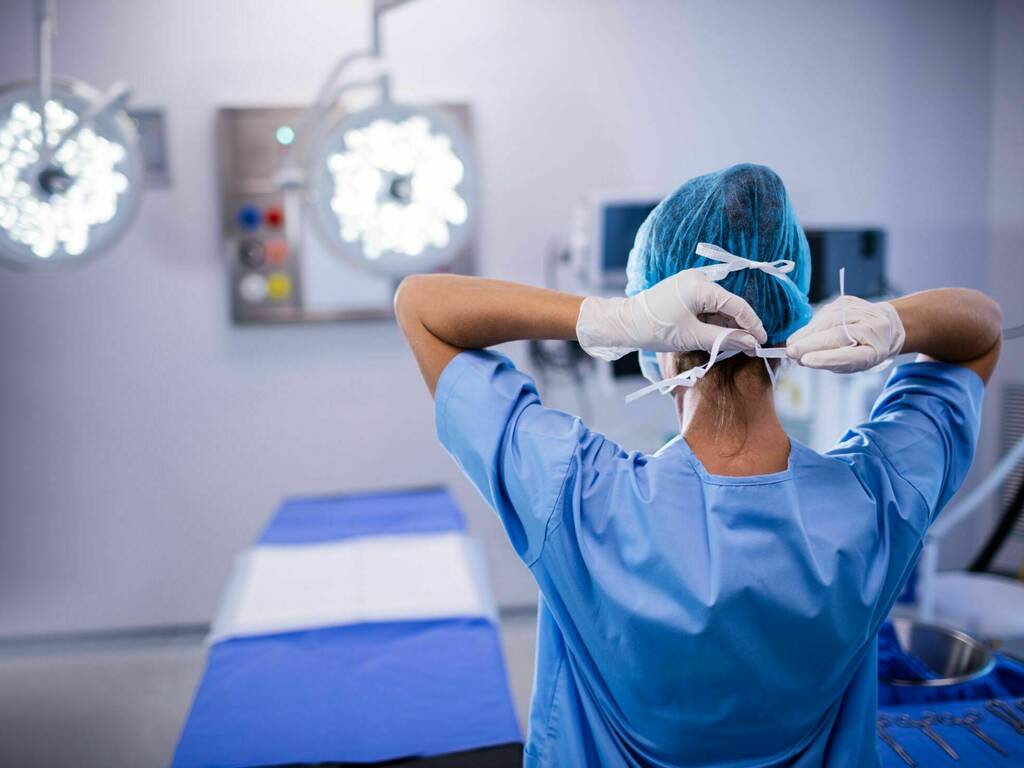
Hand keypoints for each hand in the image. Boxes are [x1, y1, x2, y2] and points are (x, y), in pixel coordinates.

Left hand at [576, 268, 766, 360]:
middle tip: (751, 347)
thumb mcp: (693, 337)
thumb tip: (751, 343)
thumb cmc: (656, 329)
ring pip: (718, 307)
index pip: (736, 305)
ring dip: (726, 326)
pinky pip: (706, 307)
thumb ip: (725, 339)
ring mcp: (690, 284)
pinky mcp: (684, 293)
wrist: (625, 324)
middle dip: (739, 326)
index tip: (762, 341)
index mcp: (701, 286)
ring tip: (735, 346)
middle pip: (728, 304)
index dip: (752, 324)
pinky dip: (713, 322)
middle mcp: (698, 279)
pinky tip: (718, 338)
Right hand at [786, 295, 904, 372]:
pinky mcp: (847, 301)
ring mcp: (859, 311)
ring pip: (826, 322)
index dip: (827, 358)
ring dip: (806, 334)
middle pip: (836, 335)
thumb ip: (831, 362)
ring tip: (793, 345)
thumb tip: (803, 359)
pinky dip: (811, 326)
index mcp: (875, 350)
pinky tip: (805, 334)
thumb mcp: (852, 364)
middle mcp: (871, 326)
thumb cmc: (864, 350)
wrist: (882, 326)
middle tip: (790, 352)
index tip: (806, 360)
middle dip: (810, 344)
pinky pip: (823, 314)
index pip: (850, 355)